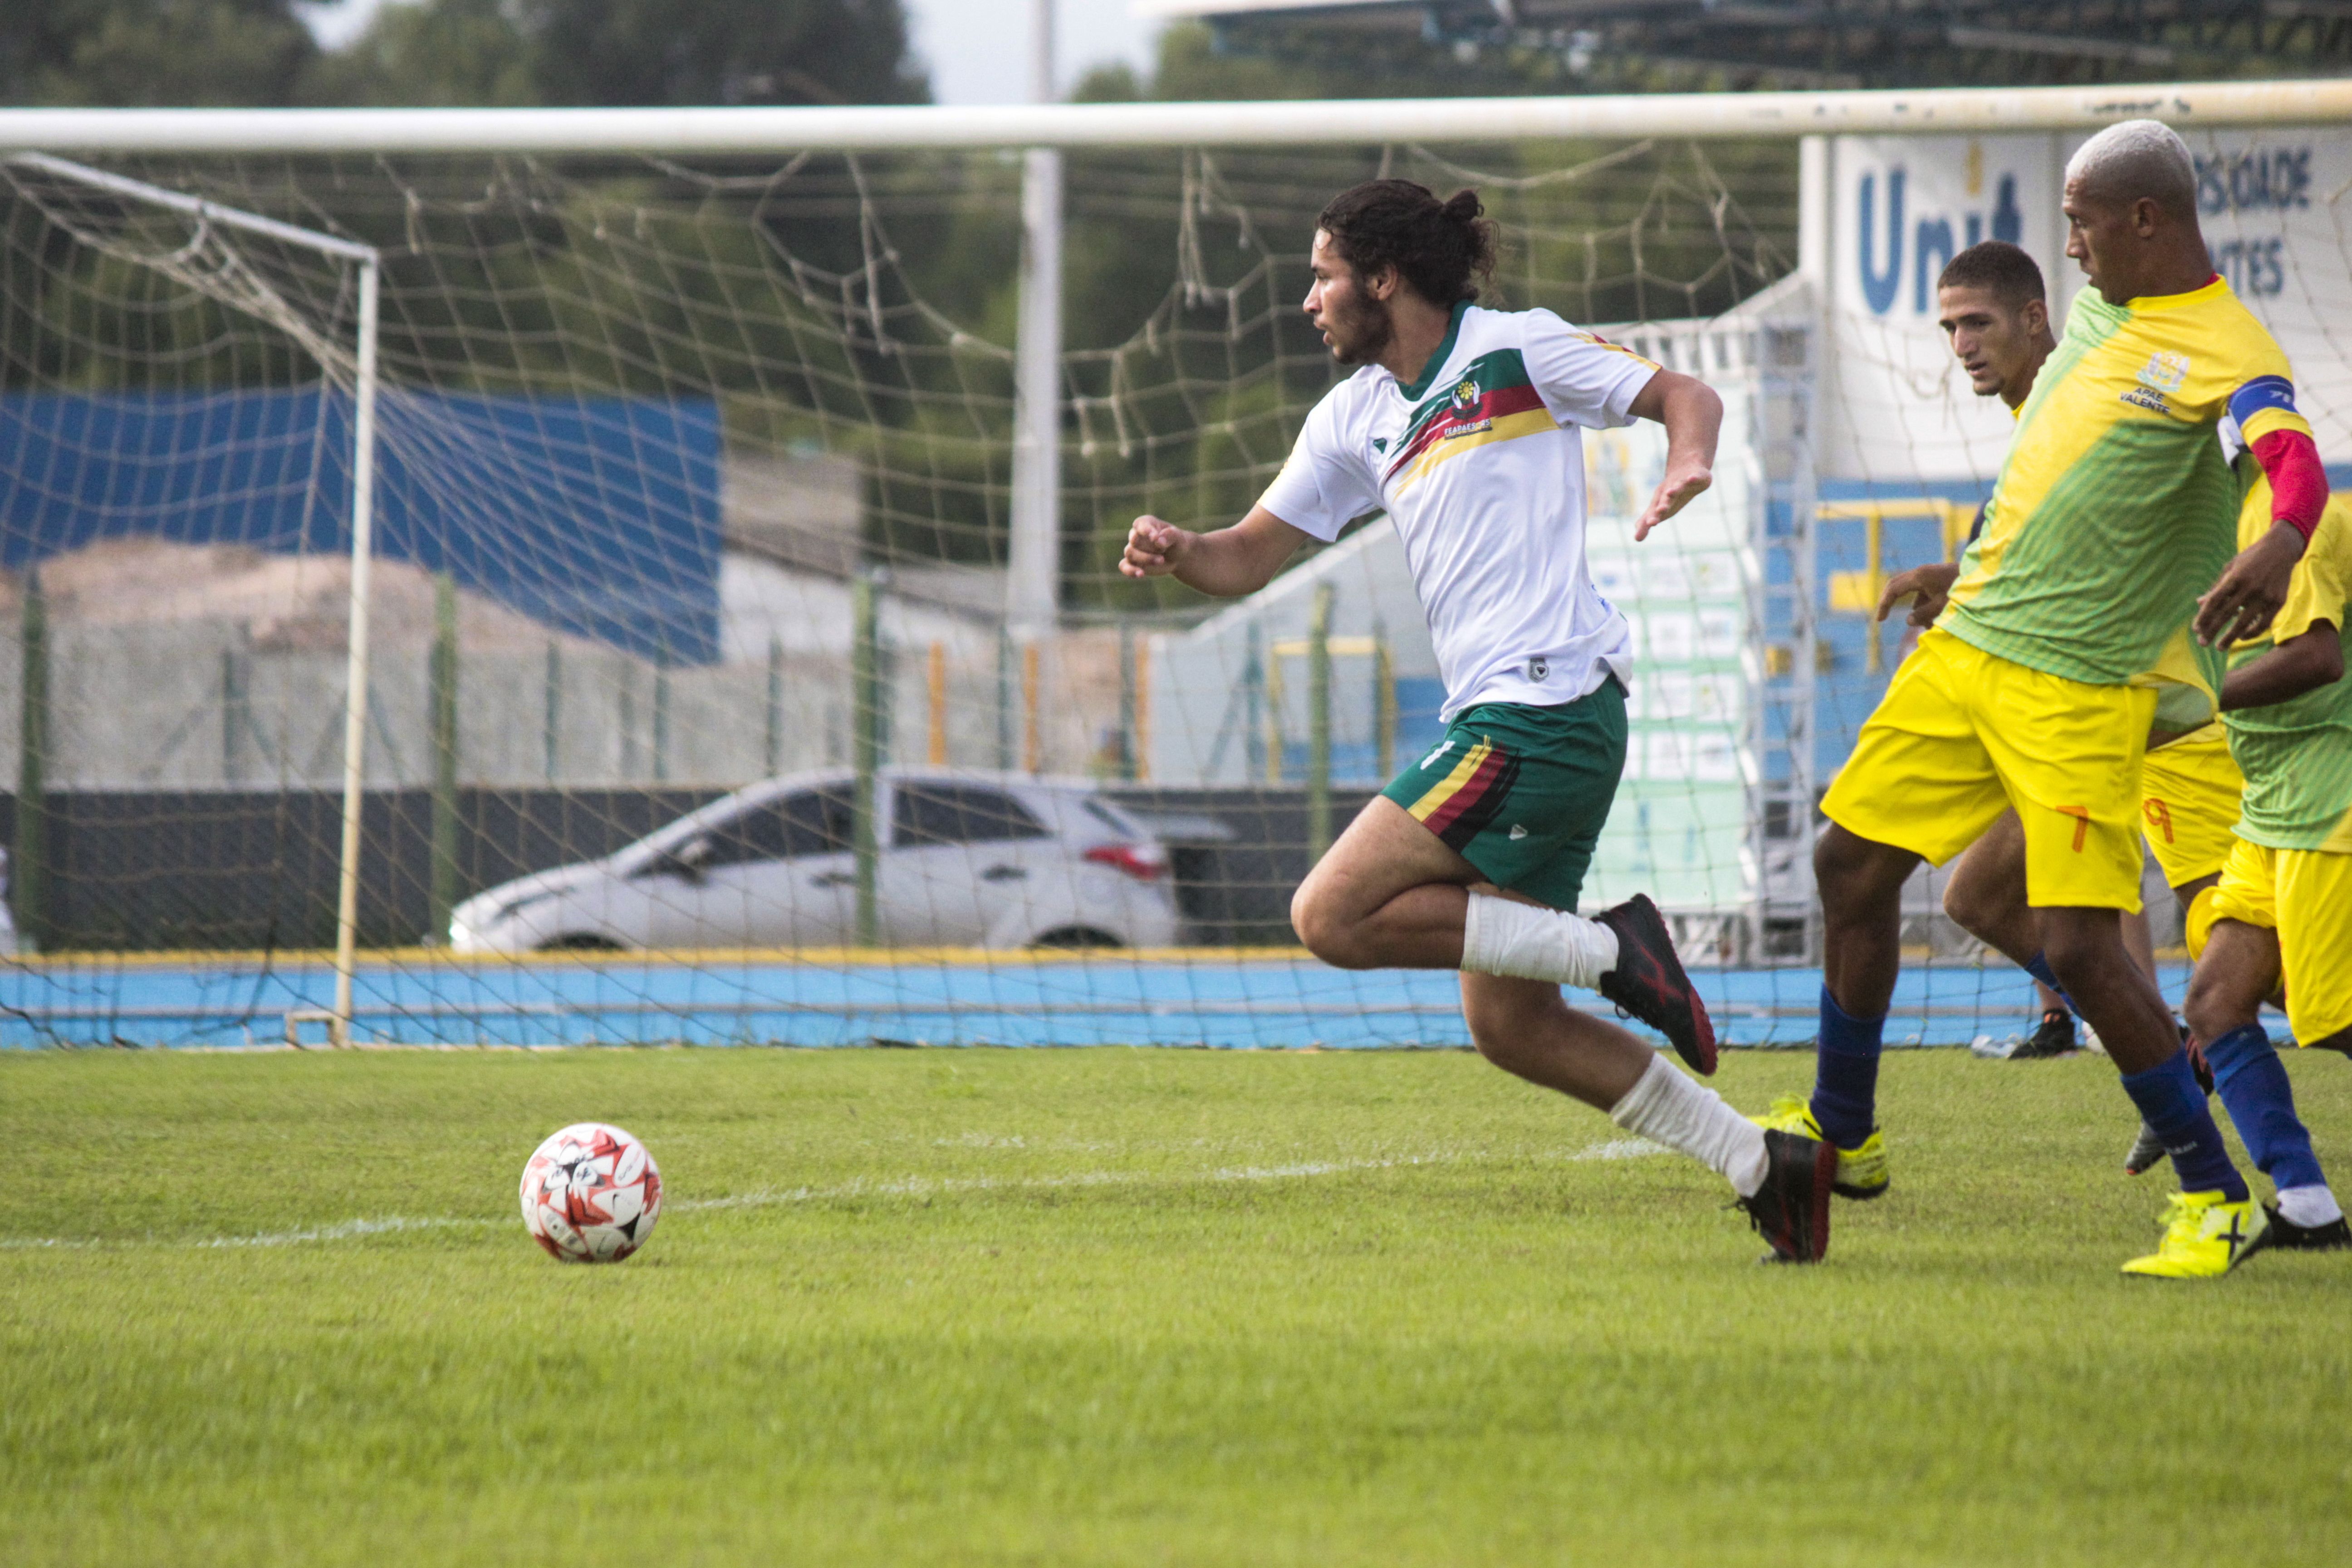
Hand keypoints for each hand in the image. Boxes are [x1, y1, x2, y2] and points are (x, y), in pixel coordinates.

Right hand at [1119, 515, 1189, 578]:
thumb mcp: (1178, 537)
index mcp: (1146, 523)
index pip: (1140, 525)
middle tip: (1163, 551)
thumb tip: (1158, 540)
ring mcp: (1132, 549)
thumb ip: (1170, 535)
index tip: (1156, 538)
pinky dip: (1130, 570)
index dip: (1146, 531)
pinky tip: (1141, 574)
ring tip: (1161, 560)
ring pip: (1130, 553)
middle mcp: (1136, 535)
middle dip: (1149, 547)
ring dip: (1146, 559)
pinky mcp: (1132, 563)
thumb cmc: (1176, 543)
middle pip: (1134, 541)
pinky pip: (1124, 566)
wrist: (1176, 557)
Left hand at [1633, 459, 1711, 540]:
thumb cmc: (1669, 495)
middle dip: (1663, 504)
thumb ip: (1646, 523)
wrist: (1684, 470)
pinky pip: (1696, 476)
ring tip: (1671, 492)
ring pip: (1678, 486)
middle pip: (1666, 498)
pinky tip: (1691, 478)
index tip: (1651, 523)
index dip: (1653, 516)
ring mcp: (1683, 482)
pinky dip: (1693, 477)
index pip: (1655, 510)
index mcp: (1661, 500)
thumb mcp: (1658, 508)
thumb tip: (1636, 539)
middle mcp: (1670, 490)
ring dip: (1675, 489)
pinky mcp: (1697, 476)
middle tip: (1660, 509)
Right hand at [1877, 563, 1960, 627]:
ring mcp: (1929, 575)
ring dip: (1917, 610)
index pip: (1893, 589)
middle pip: (1897, 587)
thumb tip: (1909, 621)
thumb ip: (1923, 614)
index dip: (1884, 604)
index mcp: (1920, 576)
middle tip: (1883, 617)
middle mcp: (1921, 573)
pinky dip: (1927, 606)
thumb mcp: (1942, 606)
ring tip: (1930, 626)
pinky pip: (1925, 594)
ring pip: (1914, 594)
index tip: (1880, 620)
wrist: (1985, 576)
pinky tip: (1937, 619)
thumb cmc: (1964, 592)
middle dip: (1891, 603)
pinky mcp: (1937, 579)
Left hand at [2195, 521, 2305, 645]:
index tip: (2195, 630)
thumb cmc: (2250, 558)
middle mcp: (2250, 587)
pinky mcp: (2278, 601)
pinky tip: (2242, 637)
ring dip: (2230, 637)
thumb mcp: (2230, 568)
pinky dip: (2252, 633)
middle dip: (2212, 630)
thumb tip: (2199, 604)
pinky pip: (2264, 623)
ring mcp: (2265, 595)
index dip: (2203, 617)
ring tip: (2219, 647)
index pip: (2214, 602)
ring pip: (2244, 622)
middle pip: (2226, 614)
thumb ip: (2216, 587)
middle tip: (2202, 644)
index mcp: (2235, 578)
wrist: (2281, 549)